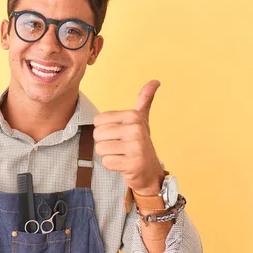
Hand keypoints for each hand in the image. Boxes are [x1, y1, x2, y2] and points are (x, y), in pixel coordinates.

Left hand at [93, 80, 164, 194]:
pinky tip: (123, 165)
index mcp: (134, 116)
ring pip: (101, 149)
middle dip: (105, 143)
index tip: (119, 135)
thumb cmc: (140, 144)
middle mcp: (136, 129)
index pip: (98, 121)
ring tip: (122, 155)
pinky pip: (107, 162)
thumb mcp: (141, 120)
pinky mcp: (133, 164)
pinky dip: (112, 166)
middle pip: (97, 134)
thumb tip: (155, 81)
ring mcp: (136, 147)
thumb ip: (145, 100)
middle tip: (120, 147)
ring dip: (108, 155)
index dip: (104, 130)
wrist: (150, 171)